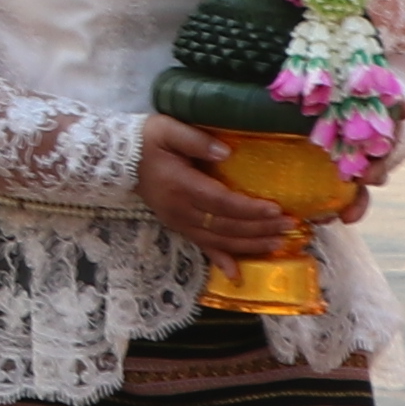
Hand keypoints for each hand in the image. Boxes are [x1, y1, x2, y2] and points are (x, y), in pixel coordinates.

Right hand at [135, 114, 307, 261]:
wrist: (116, 161)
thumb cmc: (146, 141)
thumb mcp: (167, 130)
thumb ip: (196, 141)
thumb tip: (227, 153)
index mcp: (181, 186)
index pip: (222, 201)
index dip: (249, 208)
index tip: (276, 209)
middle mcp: (181, 210)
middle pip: (226, 225)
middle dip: (259, 228)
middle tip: (289, 225)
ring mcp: (179, 222)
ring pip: (219, 240)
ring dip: (249, 245)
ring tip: (277, 243)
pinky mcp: (178, 227)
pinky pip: (202, 247)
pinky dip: (220, 261)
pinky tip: (236, 275)